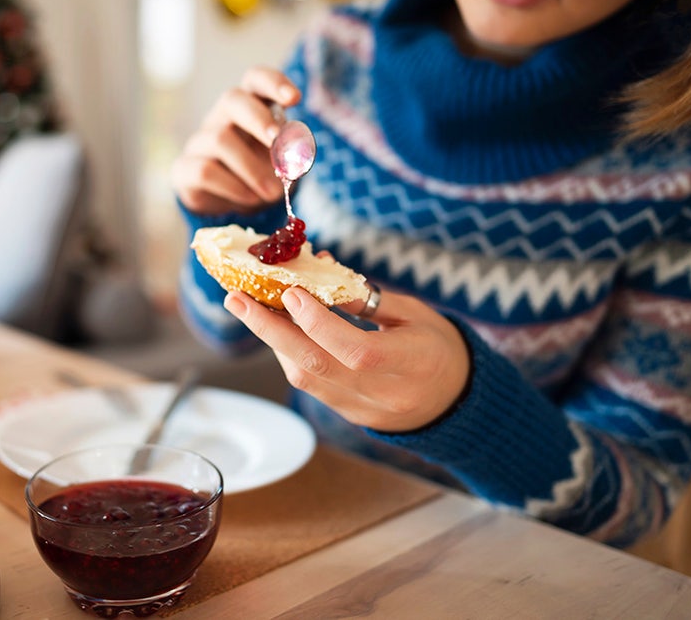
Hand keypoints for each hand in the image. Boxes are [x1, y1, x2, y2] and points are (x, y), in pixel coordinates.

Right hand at [171, 66, 299, 214]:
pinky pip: (205, 171)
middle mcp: (221, 118)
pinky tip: (251, 199)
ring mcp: (200, 142)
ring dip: (251, 168)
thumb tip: (294, 152)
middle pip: (232, 99)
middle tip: (279, 143)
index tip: (295, 99)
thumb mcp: (279, 158)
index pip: (255, 79)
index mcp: (249, 106)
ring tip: (272, 193)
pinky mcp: (184, 169)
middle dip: (259, 120)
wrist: (228, 203)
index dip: (274, 83)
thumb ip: (288, 150)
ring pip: (220, 139)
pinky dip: (234, 186)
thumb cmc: (259, 170)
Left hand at [222, 286, 470, 432]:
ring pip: (305, 377)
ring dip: (271, 340)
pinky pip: (309, 384)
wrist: (455, 402)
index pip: (356, 349)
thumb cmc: (438, 347)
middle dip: (269, 329)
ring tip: (246, 306)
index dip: (319, 322)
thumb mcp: (414, 315)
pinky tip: (274, 328)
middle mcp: (383, 393)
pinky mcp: (347, 414)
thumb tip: (315, 276)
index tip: (290, 292)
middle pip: (316, 366)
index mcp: (412, 363)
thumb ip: (366, 301)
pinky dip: (288, 353)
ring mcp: (362, 409)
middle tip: (236, 298)